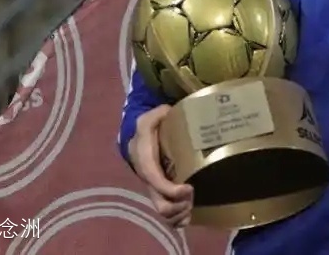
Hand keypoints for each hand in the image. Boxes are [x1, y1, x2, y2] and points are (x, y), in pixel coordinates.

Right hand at [129, 105, 193, 226]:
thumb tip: (169, 111)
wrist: (135, 139)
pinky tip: (189, 214)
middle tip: (193, 195)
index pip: (156, 182)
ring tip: (193, 204)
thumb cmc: (146, 129)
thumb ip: (159, 113)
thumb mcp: (150, 117)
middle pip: (160, 205)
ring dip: (180, 214)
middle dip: (179, 206)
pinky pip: (167, 213)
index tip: (190, 187)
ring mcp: (154, 189)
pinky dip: (178, 218)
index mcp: (146, 163)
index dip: (172, 190)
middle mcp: (149, 181)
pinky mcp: (160, 193)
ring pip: (164, 213)